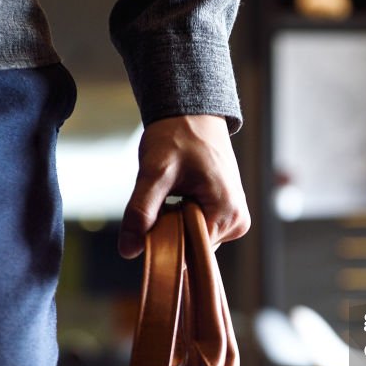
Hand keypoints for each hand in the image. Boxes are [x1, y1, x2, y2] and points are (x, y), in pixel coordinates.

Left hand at [118, 115, 249, 258]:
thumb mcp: (154, 172)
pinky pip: (199, 229)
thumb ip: (141, 211)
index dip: (165, 243)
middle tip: (159, 202)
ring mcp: (235, 218)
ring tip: (170, 196)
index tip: (148, 224)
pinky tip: (177, 198)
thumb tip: (128, 250)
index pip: (191, 252)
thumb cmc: (177, 135)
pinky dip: (182, 219)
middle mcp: (238, 221)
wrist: (192, 113)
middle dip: (170, 233)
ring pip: (194, 240)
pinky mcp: (227, 212)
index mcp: (228, 214)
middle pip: (193, 248)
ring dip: (175, 225)